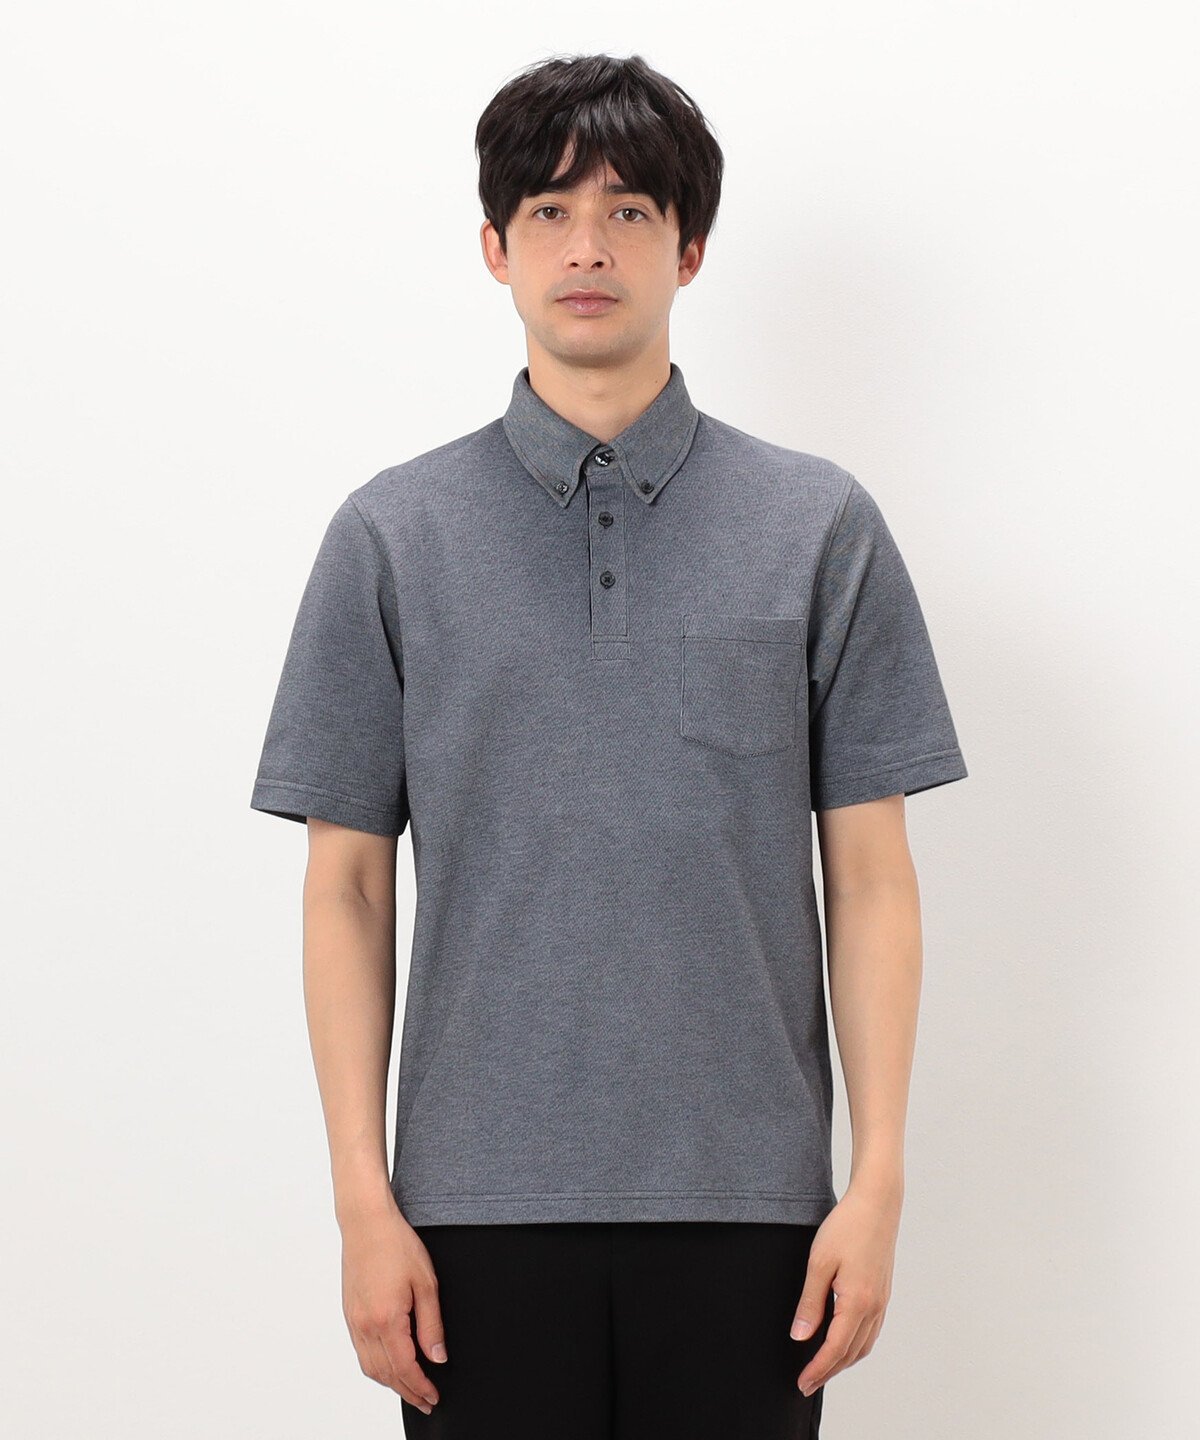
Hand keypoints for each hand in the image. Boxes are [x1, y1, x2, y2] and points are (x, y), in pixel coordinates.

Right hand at [340, 1199, 448, 1414]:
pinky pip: (361, 1352)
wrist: (366, 1223)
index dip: (421, 1387)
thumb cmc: (397, 1244)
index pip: (405, 1368)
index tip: (433, 1397)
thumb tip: (438, 1357)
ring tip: (410, 1388)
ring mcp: (354, 1321)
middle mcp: (365, 1326)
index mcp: (386, 1319)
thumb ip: (432, 1325)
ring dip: (390, 1383)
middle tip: (425, 1402)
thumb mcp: (426, 1283)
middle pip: (385, 1375)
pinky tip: (389, 1365)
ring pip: (370, 1367)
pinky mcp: (349, 1314)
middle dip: (407, 1392)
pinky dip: (376, 1367)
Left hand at [788, 1184, 899, 1396]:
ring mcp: (882, 1301)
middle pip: (851, 1354)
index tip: (801, 1384)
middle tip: (807, 1384)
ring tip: (822, 1368)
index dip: (817, 1370)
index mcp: (857, 1303)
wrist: (877, 1203)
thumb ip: (810, 1303)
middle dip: (828, 1372)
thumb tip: (800, 1336)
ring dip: (843, 1361)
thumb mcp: (819, 1263)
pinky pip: (871, 1331)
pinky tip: (844, 1341)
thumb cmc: (846, 1227)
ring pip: (864, 1345)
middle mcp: (874, 1308)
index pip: (835, 1350)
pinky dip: (856, 1345)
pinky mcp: (883, 1292)